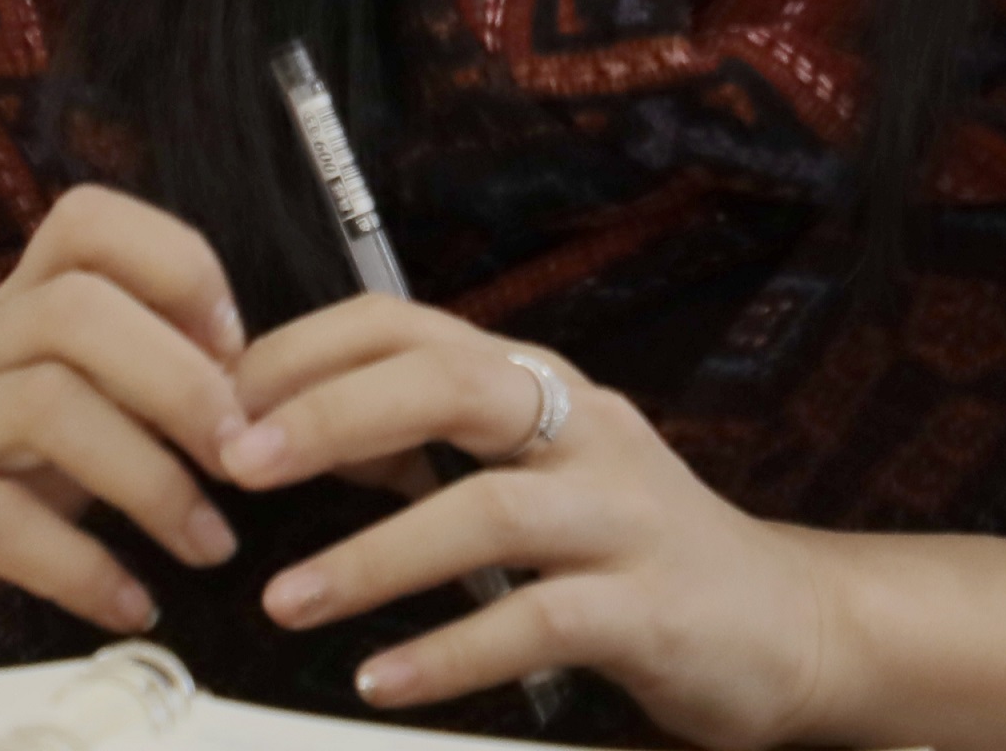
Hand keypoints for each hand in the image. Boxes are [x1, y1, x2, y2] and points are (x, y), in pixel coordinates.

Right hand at [0, 187, 253, 678]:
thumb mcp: (38, 427)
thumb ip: (121, 396)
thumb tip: (252, 394)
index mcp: (4, 319)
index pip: (85, 224)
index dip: (176, 262)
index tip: (236, 345)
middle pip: (74, 310)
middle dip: (179, 378)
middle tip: (243, 455)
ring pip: (42, 406)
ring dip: (149, 477)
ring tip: (210, 542)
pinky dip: (80, 566)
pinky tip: (129, 603)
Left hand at [220, 297, 854, 746]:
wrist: (785, 624)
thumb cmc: (631, 549)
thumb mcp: (531, 474)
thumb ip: (425, 447)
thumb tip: (285, 432)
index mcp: (538, 386)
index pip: (407, 326)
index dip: (307, 352)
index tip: (220, 401)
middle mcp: (584, 429)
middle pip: (453, 385)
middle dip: (334, 415)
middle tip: (240, 462)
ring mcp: (624, 515)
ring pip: (492, 508)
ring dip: (377, 554)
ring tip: (288, 600)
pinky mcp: (652, 606)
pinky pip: (541, 620)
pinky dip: (453, 649)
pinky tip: (384, 678)